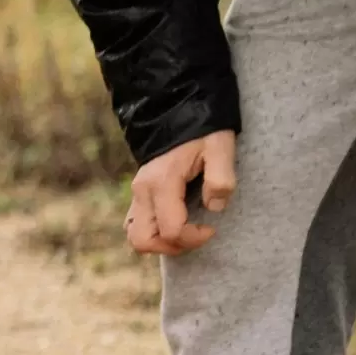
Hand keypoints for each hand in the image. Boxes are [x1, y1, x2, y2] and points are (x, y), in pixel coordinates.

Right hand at [126, 131, 236, 255]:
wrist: (177, 107)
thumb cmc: (203, 128)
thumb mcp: (220, 147)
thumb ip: (220, 179)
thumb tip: (214, 207)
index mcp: (162, 182)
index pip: (170, 230)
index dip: (194, 238)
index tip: (212, 228)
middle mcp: (143, 191)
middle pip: (143, 240)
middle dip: (172, 247)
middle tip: (196, 235)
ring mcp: (137, 192)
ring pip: (135, 235)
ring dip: (160, 242)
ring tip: (186, 232)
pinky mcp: (139, 193)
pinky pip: (136, 224)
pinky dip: (154, 232)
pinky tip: (177, 221)